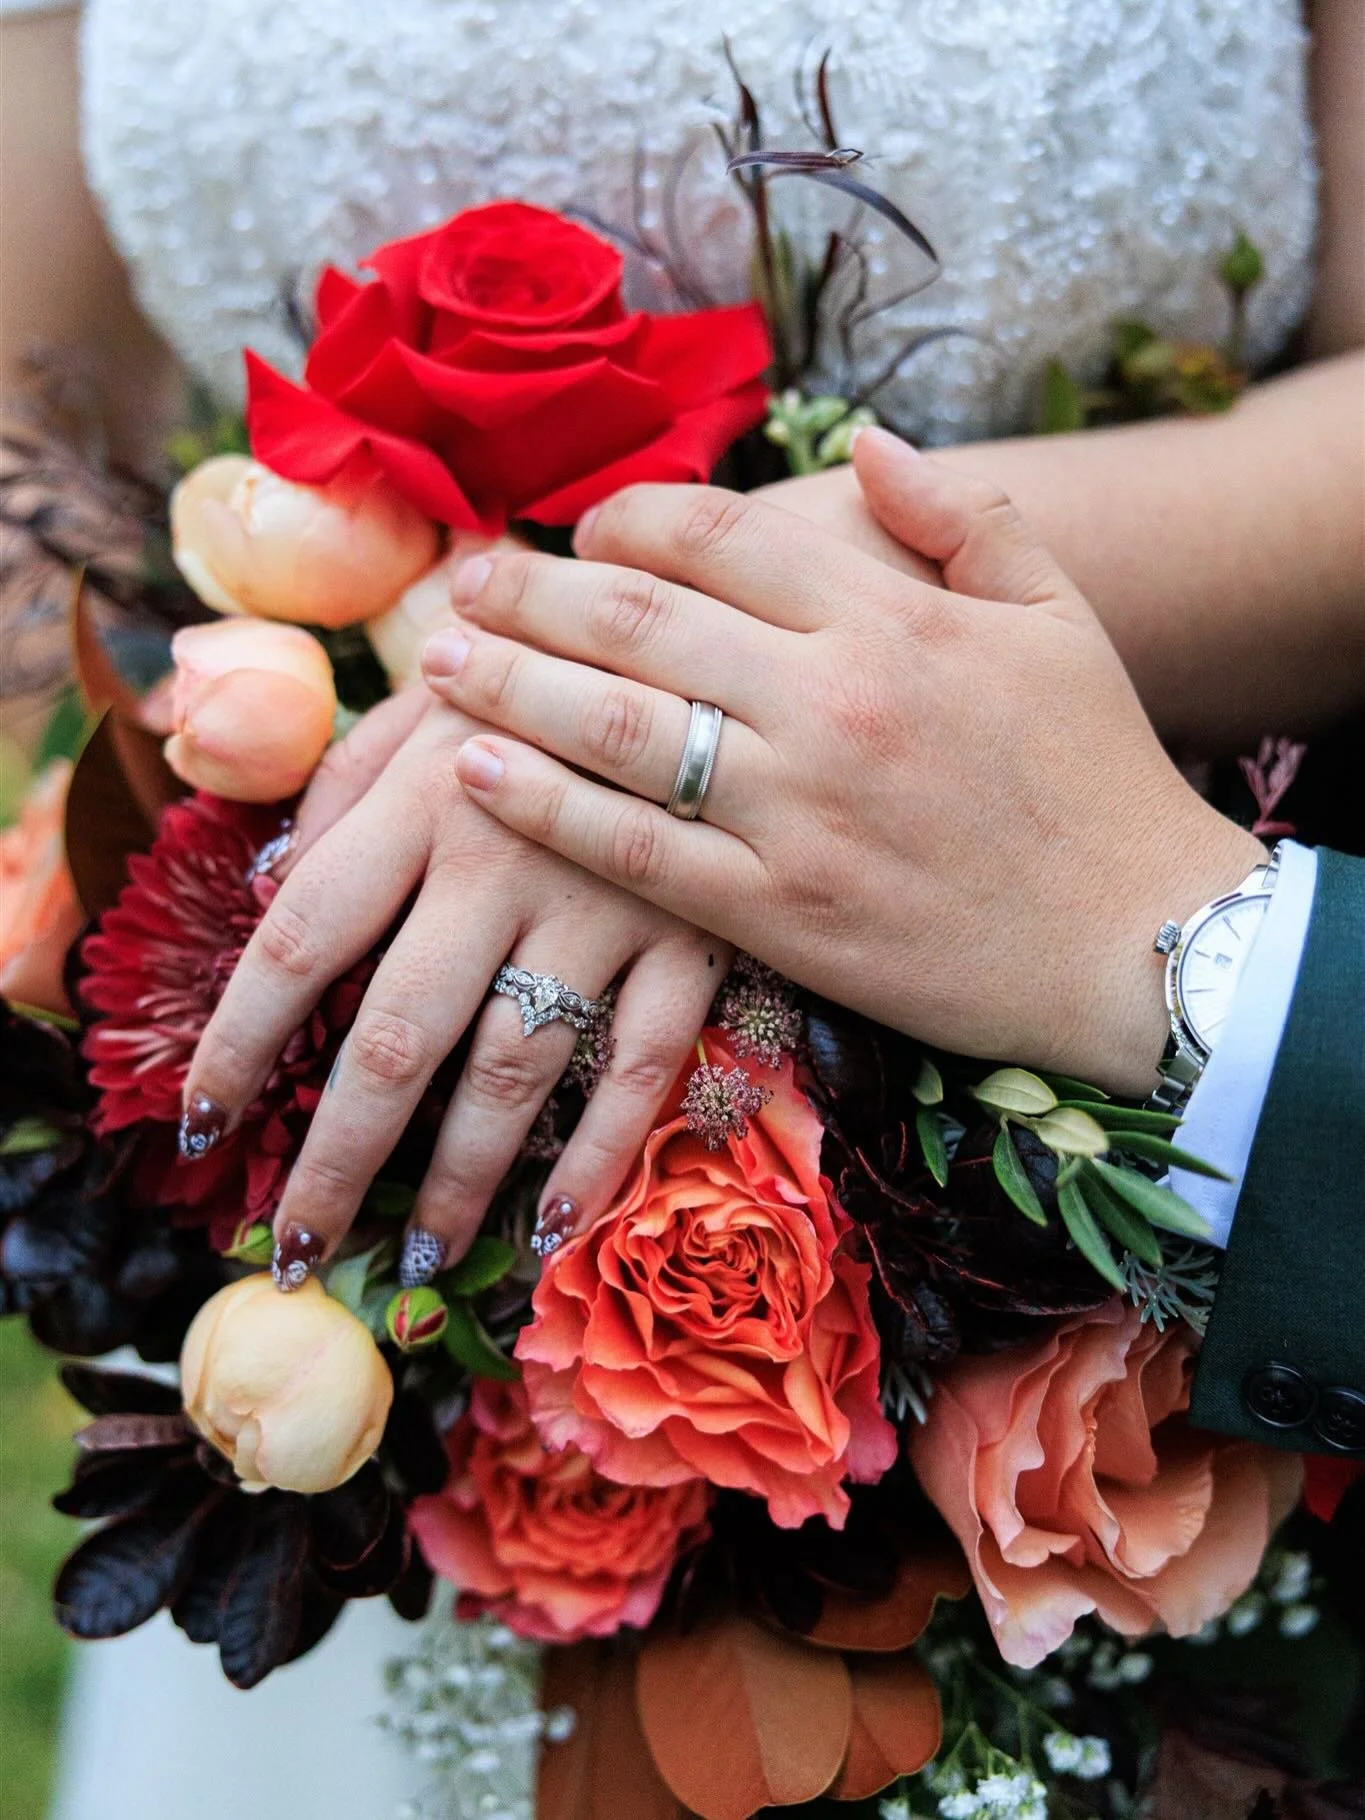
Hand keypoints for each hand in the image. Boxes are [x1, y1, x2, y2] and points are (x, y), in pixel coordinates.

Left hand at [181, 690, 725, 1288]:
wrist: (722, 631)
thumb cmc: (548, 669)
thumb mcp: (432, 692)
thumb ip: (345, 782)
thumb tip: (270, 888)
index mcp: (423, 789)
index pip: (301, 936)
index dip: (240, 1039)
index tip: (200, 1123)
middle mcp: (504, 851)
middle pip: (396, 1036)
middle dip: (336, 1159)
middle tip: (292, 1252)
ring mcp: (608, 899)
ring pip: (515, 1070)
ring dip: (457, 1181)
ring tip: (413, 1262)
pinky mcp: (698, 932)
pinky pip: (643, 1065)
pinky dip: (600, 1152)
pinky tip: (555, 1223)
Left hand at [423, 429, 1264, 1095]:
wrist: (1136, 942)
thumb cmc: (1098, 772)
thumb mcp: (1056, 614)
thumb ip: (962, 513)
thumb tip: (863, 441)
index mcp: (891, 617)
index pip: (718, 535)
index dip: (626, 519)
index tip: (581, 527)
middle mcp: (831, 703)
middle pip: (641, 620)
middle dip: (534, 590)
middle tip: (464, 581)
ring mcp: (796, 814)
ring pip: (617, 730)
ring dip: (510, 685)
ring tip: (438, 661)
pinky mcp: (777, 913)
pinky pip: (634, 851)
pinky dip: (545, 809)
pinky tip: (476, 772)